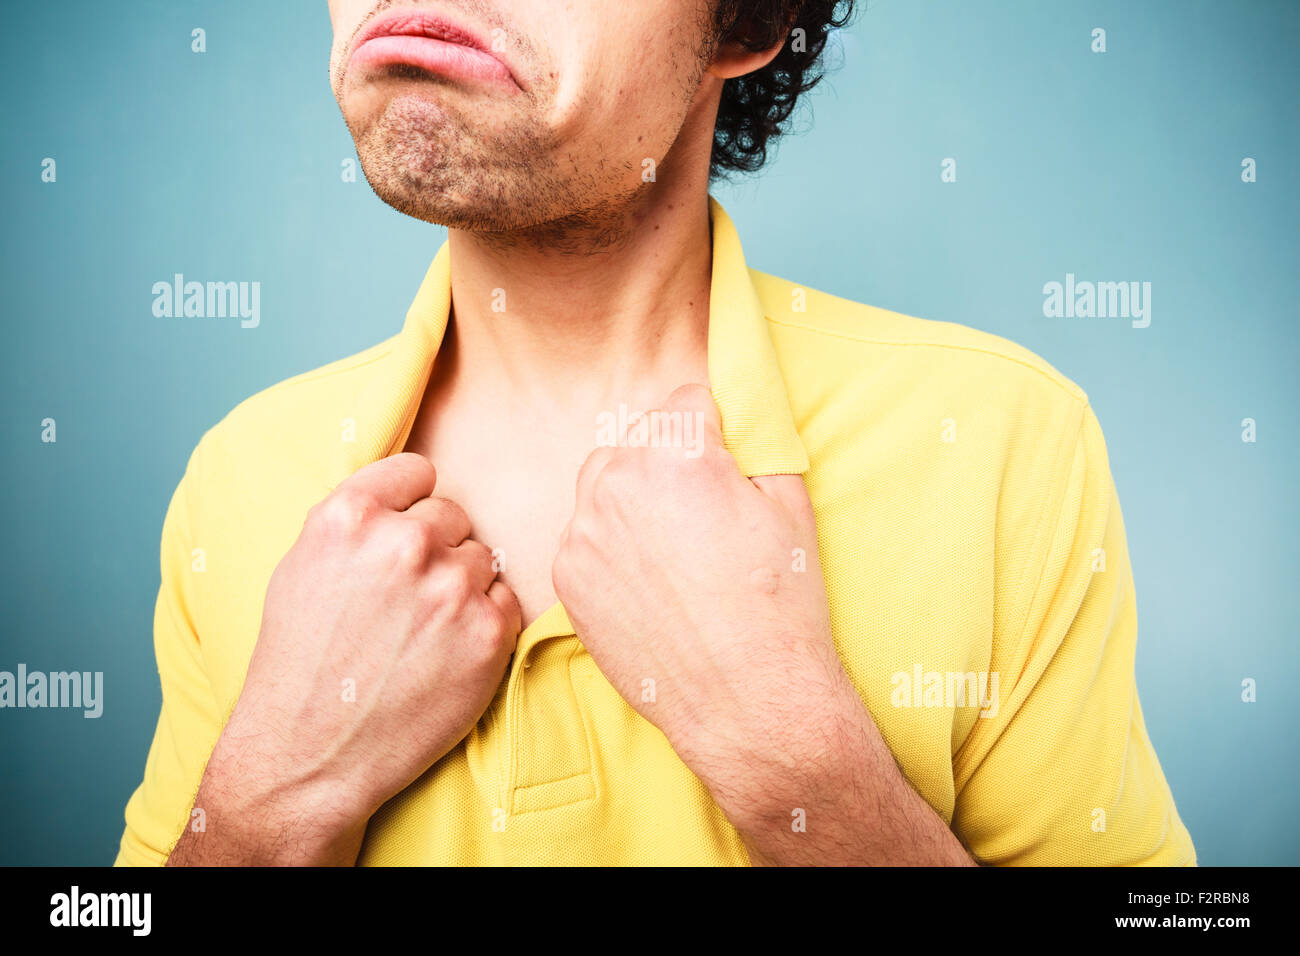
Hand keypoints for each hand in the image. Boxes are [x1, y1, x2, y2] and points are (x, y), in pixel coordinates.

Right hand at [170, 452, 520, 864]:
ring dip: (462, 585)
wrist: (309, 756)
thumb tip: (408, 494)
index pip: (417, 472)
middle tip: (406, 600)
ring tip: (421, 632)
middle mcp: (403, 543)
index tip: (404, 532)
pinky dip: (484, 621)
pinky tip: (446, 652)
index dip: (411, 504)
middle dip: (436, 549)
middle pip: (452, 515)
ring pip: (481, 557)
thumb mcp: (303, 566)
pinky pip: (506, 599)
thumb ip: (357, 520)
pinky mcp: (488, 631)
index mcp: (350, 516)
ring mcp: (451, 587)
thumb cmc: (301, 664)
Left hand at [552, 385, 849, 821]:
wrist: (748, 700)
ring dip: (632, 495)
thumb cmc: (779, 605)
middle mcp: (619, 483)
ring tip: (674, 544)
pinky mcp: (567, 577)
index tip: (726, 461)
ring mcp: (585, 532)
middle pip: (638, 438)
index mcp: (679, 454)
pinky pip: (585, 534)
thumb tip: (741, 415)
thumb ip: (757, 443)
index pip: (686, 403)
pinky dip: (611, 545)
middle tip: (702, 509)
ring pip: (603, 483)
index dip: (714, 429)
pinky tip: (650, 580)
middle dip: (667, 459)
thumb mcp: (790, 505)